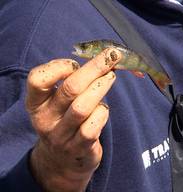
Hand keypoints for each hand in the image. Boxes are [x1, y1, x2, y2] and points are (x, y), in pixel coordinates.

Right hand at [26, 48, 121, 191]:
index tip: (75, 64)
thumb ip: (71, 83)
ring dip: (101, 87)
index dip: (59, 66)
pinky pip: (94, 125)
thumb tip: (101, 60)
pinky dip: (102, 111)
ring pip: (83, 107)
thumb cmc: (64, 121)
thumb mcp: (58, 103)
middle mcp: (46, 120)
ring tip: (111, 77)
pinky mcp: (80, 147)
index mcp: (36, 104)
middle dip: (94, 68)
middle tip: (112, 57)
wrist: (62, 160)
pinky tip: (103, 108)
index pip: (37, 79)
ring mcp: (62, 136)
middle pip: (70, 89)